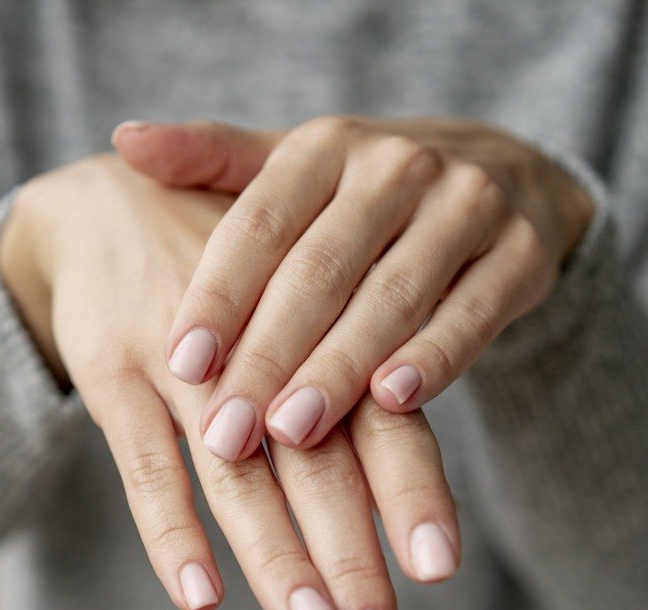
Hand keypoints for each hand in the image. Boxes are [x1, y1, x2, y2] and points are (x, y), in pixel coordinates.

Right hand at [0, 155, 461, 609]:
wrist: (101, 200)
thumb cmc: (222, 275)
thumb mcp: (286, 307)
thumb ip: (337, 385)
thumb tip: (394, 499)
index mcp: (320, 327)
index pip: (380, 422)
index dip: (410, 495)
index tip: (438, 574)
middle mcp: (261, 345)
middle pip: (318, 466)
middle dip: (351, 562)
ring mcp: (182, 362)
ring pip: (237, 475)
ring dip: (278, 560)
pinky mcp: (111, 371)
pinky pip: (142, 464)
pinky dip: (171, 531)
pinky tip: (200, 595)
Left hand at [113, 117, 592, 459]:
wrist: (502, 174)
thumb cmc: (362, 193)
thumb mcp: (292, 168)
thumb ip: (213, 161)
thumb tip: (126, 140)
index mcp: (326, 145)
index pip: (260, 223)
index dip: (218, 295)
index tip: (179, 362)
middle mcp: (397, 166)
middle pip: (319, 271)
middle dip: (268, 356)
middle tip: (227, 429)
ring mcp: (468, 205)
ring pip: (391, 298)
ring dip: (338, 369)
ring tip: (291, 431)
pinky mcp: (521, 253)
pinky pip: (471, 313)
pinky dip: (434, 357)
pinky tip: (393, 402)